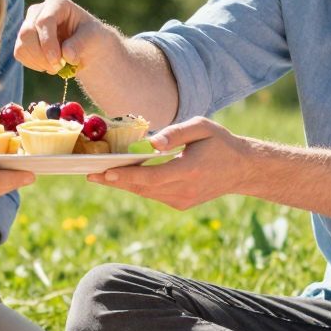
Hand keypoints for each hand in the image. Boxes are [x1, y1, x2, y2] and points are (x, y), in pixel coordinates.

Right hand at [16, 0, 109, 77]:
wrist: (87, 47)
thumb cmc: (91, 38)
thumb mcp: (93, 38)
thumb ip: (80, 44)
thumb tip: (67, 55)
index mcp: (57, 3)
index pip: (44, 21)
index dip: (48, 43)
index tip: (58, 61)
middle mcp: (38, 10)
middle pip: (28, 33)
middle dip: (42, 56)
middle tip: (59, 68)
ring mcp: (28, 24)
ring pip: (22, 45)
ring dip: (39, 62)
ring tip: (57, 67)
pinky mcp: (23, 39)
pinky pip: (20, 54)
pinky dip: (34, 64)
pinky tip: (49, 64)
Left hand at [90, 117, 251, 210]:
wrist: (242, 169)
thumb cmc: (221, 143)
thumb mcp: (202, 127)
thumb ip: (176, 132)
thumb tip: (151, 142)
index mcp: (189, 170)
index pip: (151, 176)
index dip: (127, 175)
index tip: (105, 171)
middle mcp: (184, 190)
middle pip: (142, 188)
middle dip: (114, 181)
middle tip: (89, 174)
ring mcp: (182, 200)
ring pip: (145, 193)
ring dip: (123, 184)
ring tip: (98, 174)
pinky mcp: (181, 203)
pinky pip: (153, 194)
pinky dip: (137, 185)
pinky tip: (122, 176)